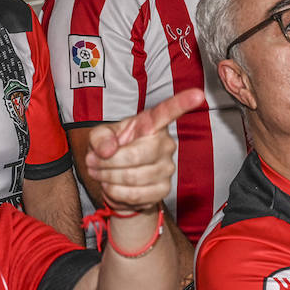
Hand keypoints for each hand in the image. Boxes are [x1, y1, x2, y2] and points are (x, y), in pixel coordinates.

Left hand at [84, 88, 204, 211]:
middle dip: (107, 162)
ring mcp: (167, 168)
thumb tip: (108, 150)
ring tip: (99, 173)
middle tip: (91, 162)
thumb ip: (99, 137)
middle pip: (135, 156)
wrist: (116, 179)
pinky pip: (134, 195)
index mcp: (151, 124)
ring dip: (107, 178)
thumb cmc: (112, 149)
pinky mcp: (163, 189)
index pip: (167, 112)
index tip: (198, 94)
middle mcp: (165, 144)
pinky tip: (111, 185)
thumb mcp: (100, 136)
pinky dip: (115, 193)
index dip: (183, 103)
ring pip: (132, 177)